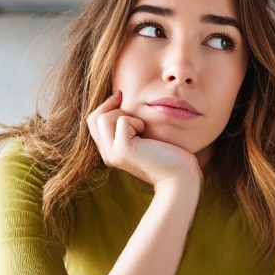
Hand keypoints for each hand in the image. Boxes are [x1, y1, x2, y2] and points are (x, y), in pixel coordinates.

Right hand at [87, 91, 201, 190]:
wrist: (180, 177)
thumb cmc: (168, 155)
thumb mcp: (144, 137)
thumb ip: (128, 125)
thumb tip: (118, 96)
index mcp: (110, 152)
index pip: (94, 122)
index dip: (105, 107)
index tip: (121, 98)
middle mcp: (108, 155)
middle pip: (94, 119)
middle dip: (111, 108)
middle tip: (132, 109)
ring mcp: (113, 153)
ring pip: (104, 118)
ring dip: (125, 115)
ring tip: (143, 128)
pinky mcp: (123, 149)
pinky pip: (122, 120)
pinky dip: (137, 121)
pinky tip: (149, 137)